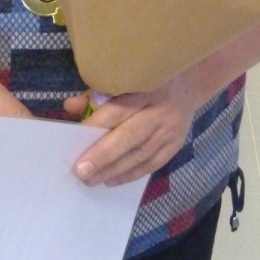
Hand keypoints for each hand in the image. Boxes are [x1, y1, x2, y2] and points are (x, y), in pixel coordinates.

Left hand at [64, 75, 199, 187]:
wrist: (190, 85)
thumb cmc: (149, 79)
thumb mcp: (126, 78)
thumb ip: (98, 93)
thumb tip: (70, 107)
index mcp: (147, 87)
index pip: (120, 109)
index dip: (98, 124)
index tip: (76, 139)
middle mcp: (162, 110)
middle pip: (131, 135)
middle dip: (104, 155)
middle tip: (81, 171)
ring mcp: (172, 130)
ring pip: (141, 154)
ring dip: (114, 170)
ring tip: (91, 180)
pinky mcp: (176, 144)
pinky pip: (152, 164)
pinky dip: (131, 174)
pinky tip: (112, 181)